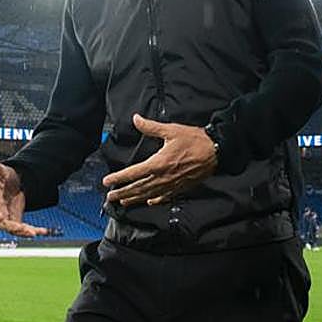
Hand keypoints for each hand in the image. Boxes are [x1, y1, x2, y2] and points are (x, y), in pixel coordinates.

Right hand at [0, 156, 48, 236]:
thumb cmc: (2, 177)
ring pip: (13, 228)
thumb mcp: (1, 171)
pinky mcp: (16, 220)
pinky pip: (24, 228)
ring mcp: (7, 218)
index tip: (0, 218)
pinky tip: (44, 232)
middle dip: (12, 227)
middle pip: (2, 223)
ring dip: (23, 232)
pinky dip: (34, 230)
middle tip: (23, 230)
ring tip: (35, 233)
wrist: (11, 184)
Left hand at [102, 114, 217, 206]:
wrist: (215, 151)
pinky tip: (149, 202)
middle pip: (138, 187)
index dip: (118, 178)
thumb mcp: (171, 130)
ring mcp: (172, 184)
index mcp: (158, 163)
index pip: (133, 173)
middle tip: (110, 197)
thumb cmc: (194, 139)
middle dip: (122, 192)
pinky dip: (155, 200)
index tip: (106, 181)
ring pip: (149, 194)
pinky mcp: (181, 187)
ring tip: (123, 202)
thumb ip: (151, 127)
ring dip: (135, 198)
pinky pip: (165, 196)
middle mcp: (163, 177)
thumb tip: (136, 119)